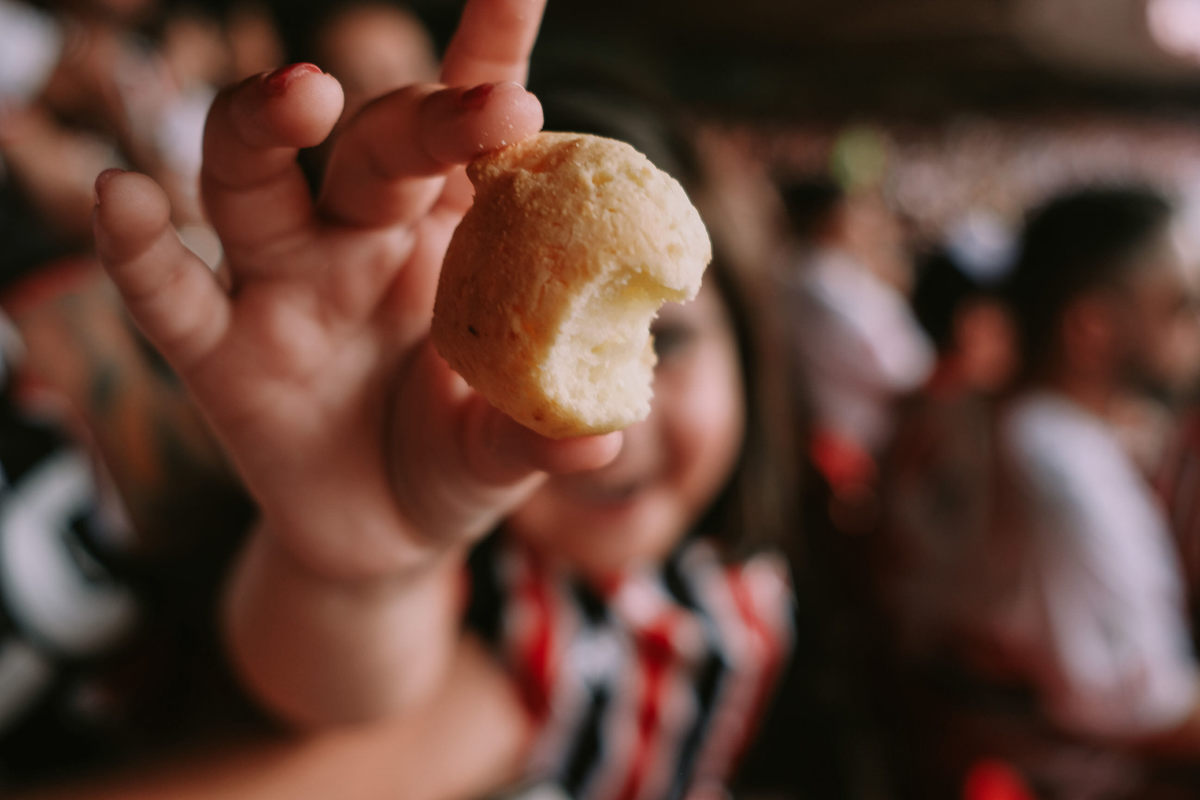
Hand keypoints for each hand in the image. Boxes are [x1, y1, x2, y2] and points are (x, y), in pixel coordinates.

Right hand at [92, 0, 619, 581]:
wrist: (379, 537)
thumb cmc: (453, 461)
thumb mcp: (500, 455)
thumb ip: (538, 437)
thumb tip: (600, 441)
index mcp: (448, 241)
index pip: (470, 138)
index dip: (491, 60)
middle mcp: (360, 239)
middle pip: (372, 147)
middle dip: (420, 117)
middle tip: (490, 105)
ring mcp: (282, 287)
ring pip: (253, 182)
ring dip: (263, 128)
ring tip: (299, 93)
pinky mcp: (217, 352)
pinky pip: (170, 293)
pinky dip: (141, 251)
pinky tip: (124, 199)